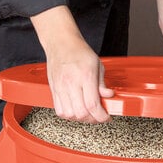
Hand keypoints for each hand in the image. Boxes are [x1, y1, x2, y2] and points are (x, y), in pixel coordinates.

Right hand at [30, 6, 112, 122]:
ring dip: (81, 118)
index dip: (102, 116)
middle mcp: (71, 83)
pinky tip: (76, 109)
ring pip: (70, 115)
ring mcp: (60, 88)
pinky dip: (70, 115)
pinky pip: (60, 111)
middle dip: (93, 119)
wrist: (60, 43)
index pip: (92, 105)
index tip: (107, 117)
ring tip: (87, 112)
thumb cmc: (78, 52)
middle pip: (81, 113)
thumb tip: (108, 97)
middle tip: (98, 115)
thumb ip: (102, 84)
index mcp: (85, 76)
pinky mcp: (54, 91)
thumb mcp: (97, 65)